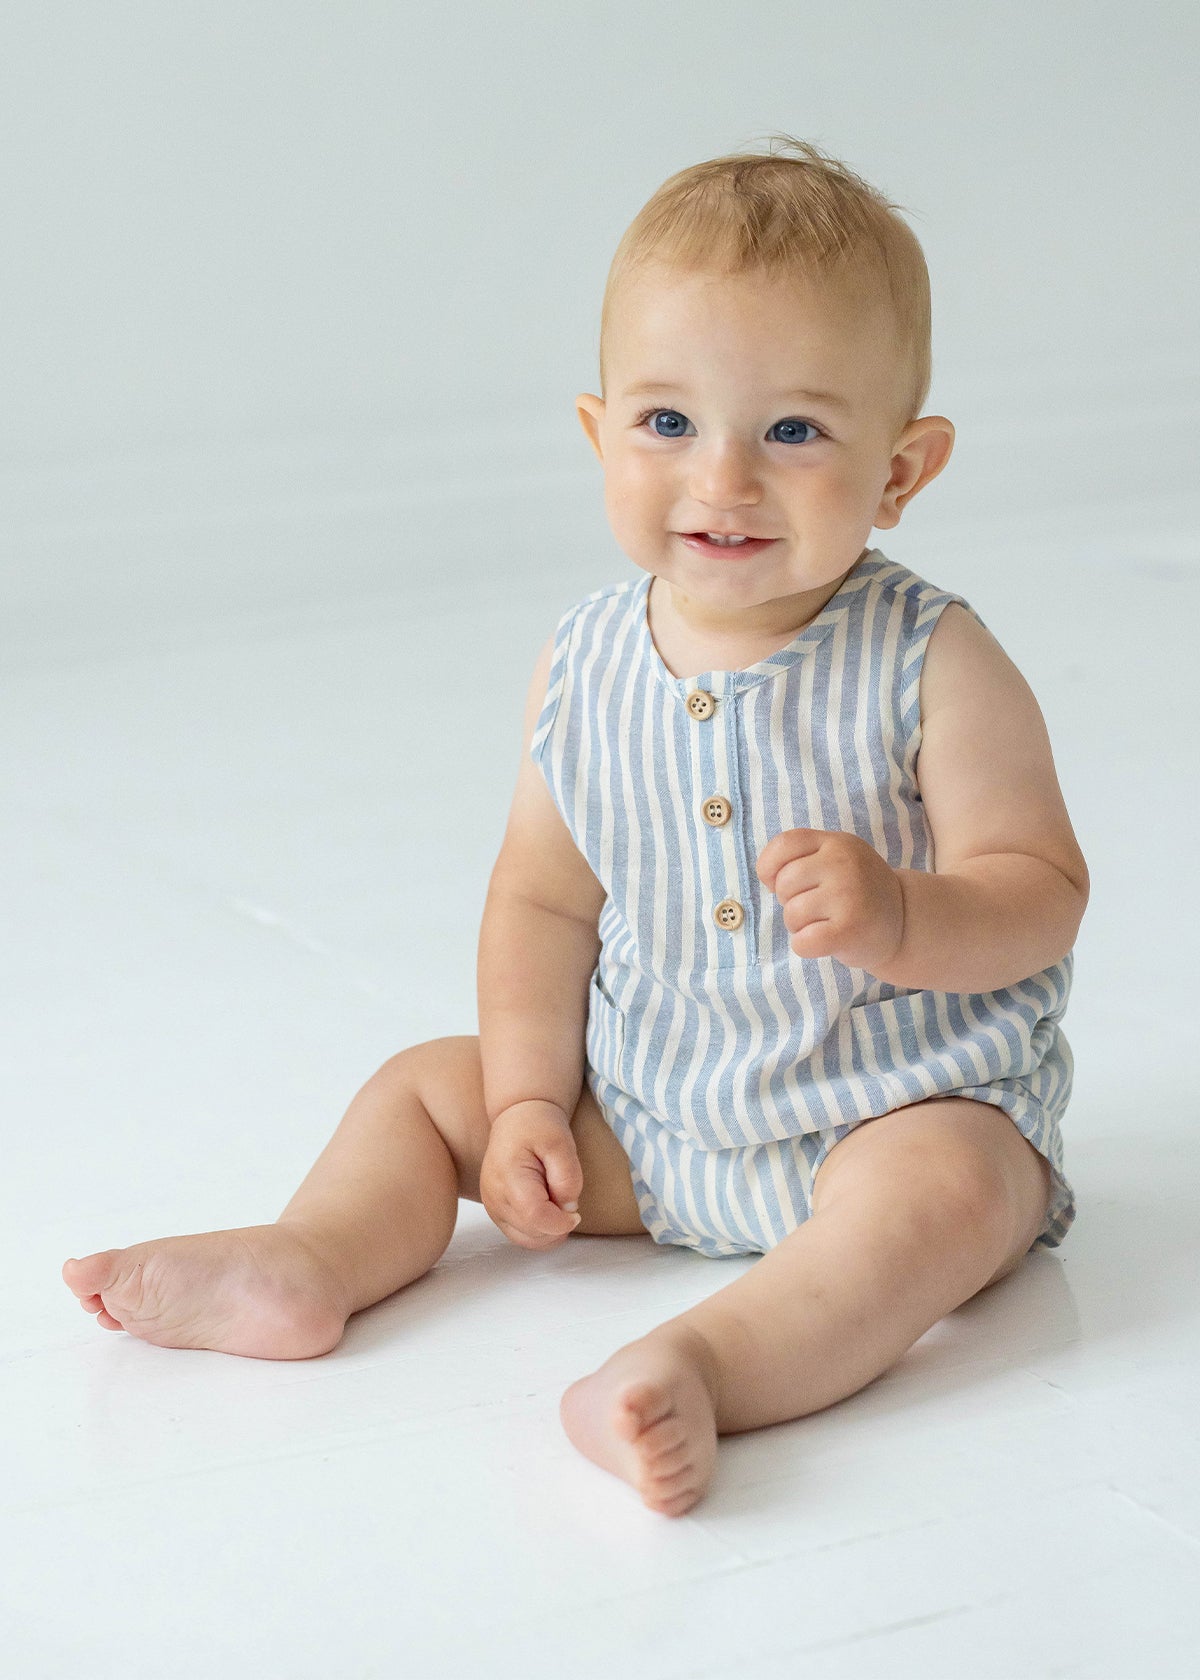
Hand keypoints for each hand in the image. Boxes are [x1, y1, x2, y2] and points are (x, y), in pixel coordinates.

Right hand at [479, 1101, 583, 1249]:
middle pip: (532, 1233)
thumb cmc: (538, 1125)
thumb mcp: (561, 1142)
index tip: (576, 1212)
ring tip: (557, 1203)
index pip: (535, 1217)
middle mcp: (494, 1196)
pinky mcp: (496, 1212)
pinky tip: (549, 1210)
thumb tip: (568, 1209)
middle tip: (566, 1199)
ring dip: (549, 1231)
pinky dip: (540, 1231)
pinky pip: (521, 1235)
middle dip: (557, 1225)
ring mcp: (492, 1207)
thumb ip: (567, 1177)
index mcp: (508, 1177)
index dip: (561, 1222)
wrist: (517, 1118)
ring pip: (526, 1240)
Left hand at [756, 827, 904, 973]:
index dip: (770, 867)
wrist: (906, 922)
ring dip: (800, 926)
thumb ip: (803, 858)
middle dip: (790, 902)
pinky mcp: (850, 929)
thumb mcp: (838, 859)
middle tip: (817, 908)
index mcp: (837, 843)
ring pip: (791, 914)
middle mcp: (844, 863)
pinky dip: (805, 947)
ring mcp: (848, 895)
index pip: (784, 845)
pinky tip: (826, 942)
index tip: (781, 882)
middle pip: (784, 884)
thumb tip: (767, 877)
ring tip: (826, 923)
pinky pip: (802, 942)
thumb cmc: (857, 892)